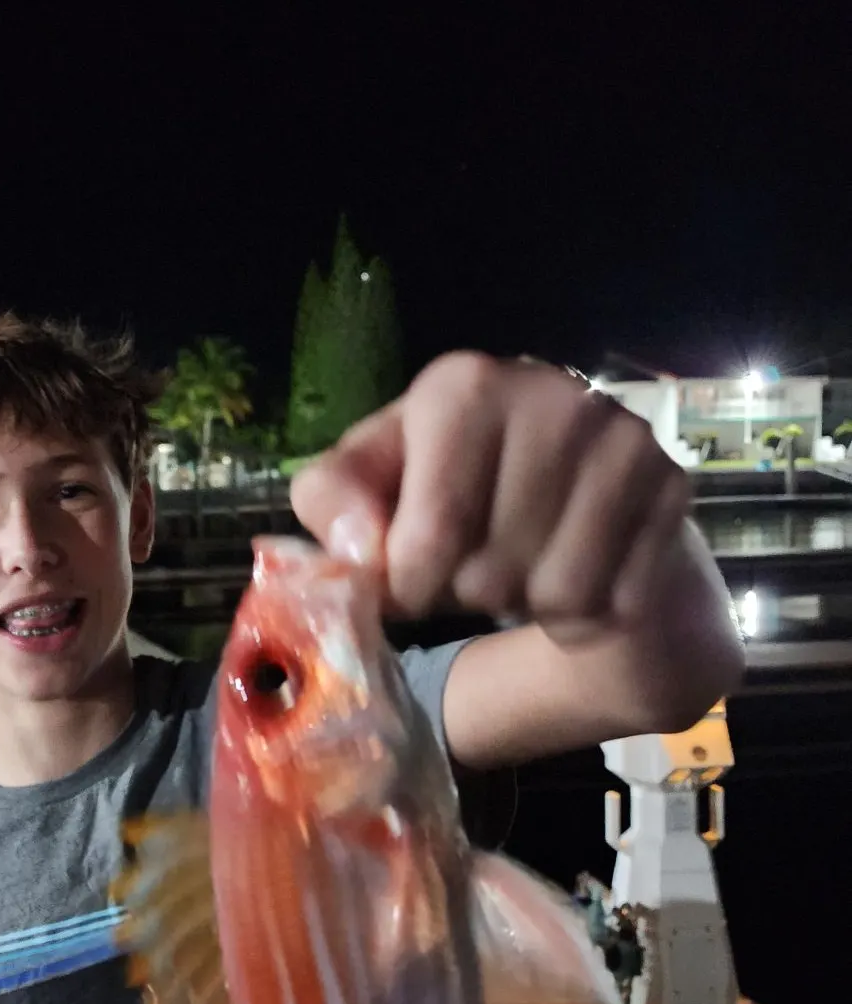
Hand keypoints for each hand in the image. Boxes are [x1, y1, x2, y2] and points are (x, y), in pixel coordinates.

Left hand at [290, 352, 693, 641]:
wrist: (559, 491)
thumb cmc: (446, 487)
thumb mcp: (368, 483)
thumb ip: (330, 503)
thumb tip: (361, 550)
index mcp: (462, 387)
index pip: (428, 539)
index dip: (407, 587)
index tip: (405, 579)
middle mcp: (552, 396)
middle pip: (489, 573)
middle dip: (467, 593)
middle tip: (472, 563)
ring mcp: (623, 438)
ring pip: (557, 595)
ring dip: (525, 605)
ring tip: (519, 565)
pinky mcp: (673, 485)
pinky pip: (613, 603)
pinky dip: (581, 616)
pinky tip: (572, 573)